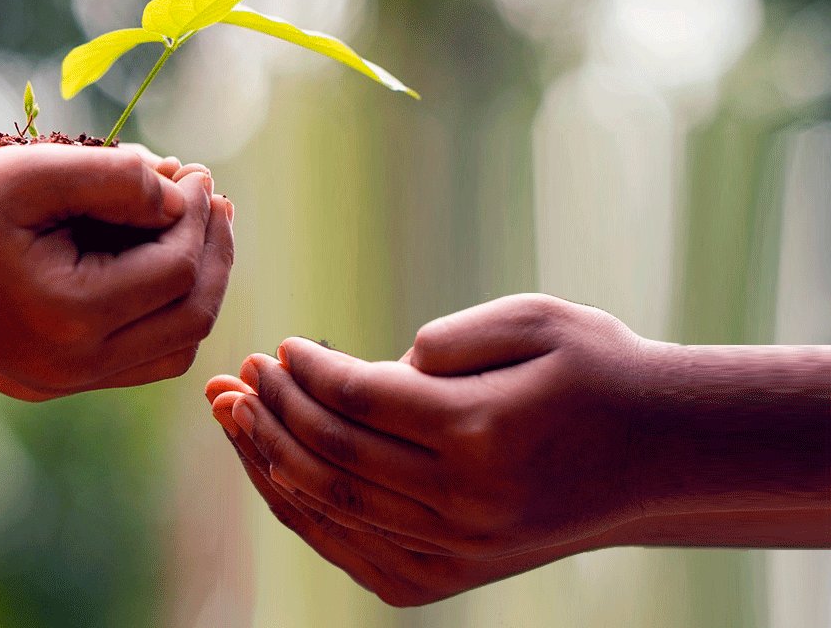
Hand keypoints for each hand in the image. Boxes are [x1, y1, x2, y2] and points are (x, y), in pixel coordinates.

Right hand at [0, 145, 234, 395]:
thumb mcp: (34, 172)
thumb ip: (117, 177)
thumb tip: (181, 193)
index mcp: (72, 316)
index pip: (175, 270)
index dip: (197, 215)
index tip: (196, 171)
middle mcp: (76, 364)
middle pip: (190, 317)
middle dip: (212, 252)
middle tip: (215, 200)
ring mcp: (66, 381)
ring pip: (174, 347)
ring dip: (197, 286)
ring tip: (200, 228)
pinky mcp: (56, 380)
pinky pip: (139, 357)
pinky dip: (165, 311)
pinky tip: (162, 261)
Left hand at [209, 295, 643, 563]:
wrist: (658, 452)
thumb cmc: (597, 369)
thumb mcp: (537, 320)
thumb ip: (452, 338)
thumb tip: (382, 367)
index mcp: (482, 431)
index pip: (361, 398)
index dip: (308, 370)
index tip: (281, 346)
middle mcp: (467, 501)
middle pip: (335, 455)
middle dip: (274, 411)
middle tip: (241, 374)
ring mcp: (461, 548)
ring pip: (335, 509)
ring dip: (272, 461)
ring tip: (237, 418)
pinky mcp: (458, 575)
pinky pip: (359, 553)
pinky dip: (308, 517)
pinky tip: (279, 476)